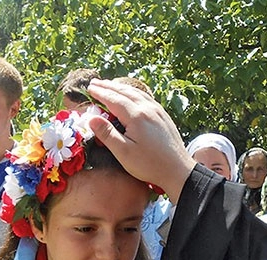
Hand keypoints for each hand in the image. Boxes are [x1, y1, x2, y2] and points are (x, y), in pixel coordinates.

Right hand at [87, 79, 195, 202]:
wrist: (177, 169)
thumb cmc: (149, 164)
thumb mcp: (123, 153)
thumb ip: (107, 134)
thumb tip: (92, 119)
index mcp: (136, 116)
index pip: (113, 99)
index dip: (100, 93)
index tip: (89, 88)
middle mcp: (147, 108)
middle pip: (125, 92)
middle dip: (108, 86)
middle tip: (94, 82)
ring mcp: (157, 111)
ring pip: (136, 92)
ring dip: (121, 87)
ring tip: (110, 85)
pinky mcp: (163, 116)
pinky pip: (146, 97)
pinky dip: (134, 92)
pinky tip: (132, 94)